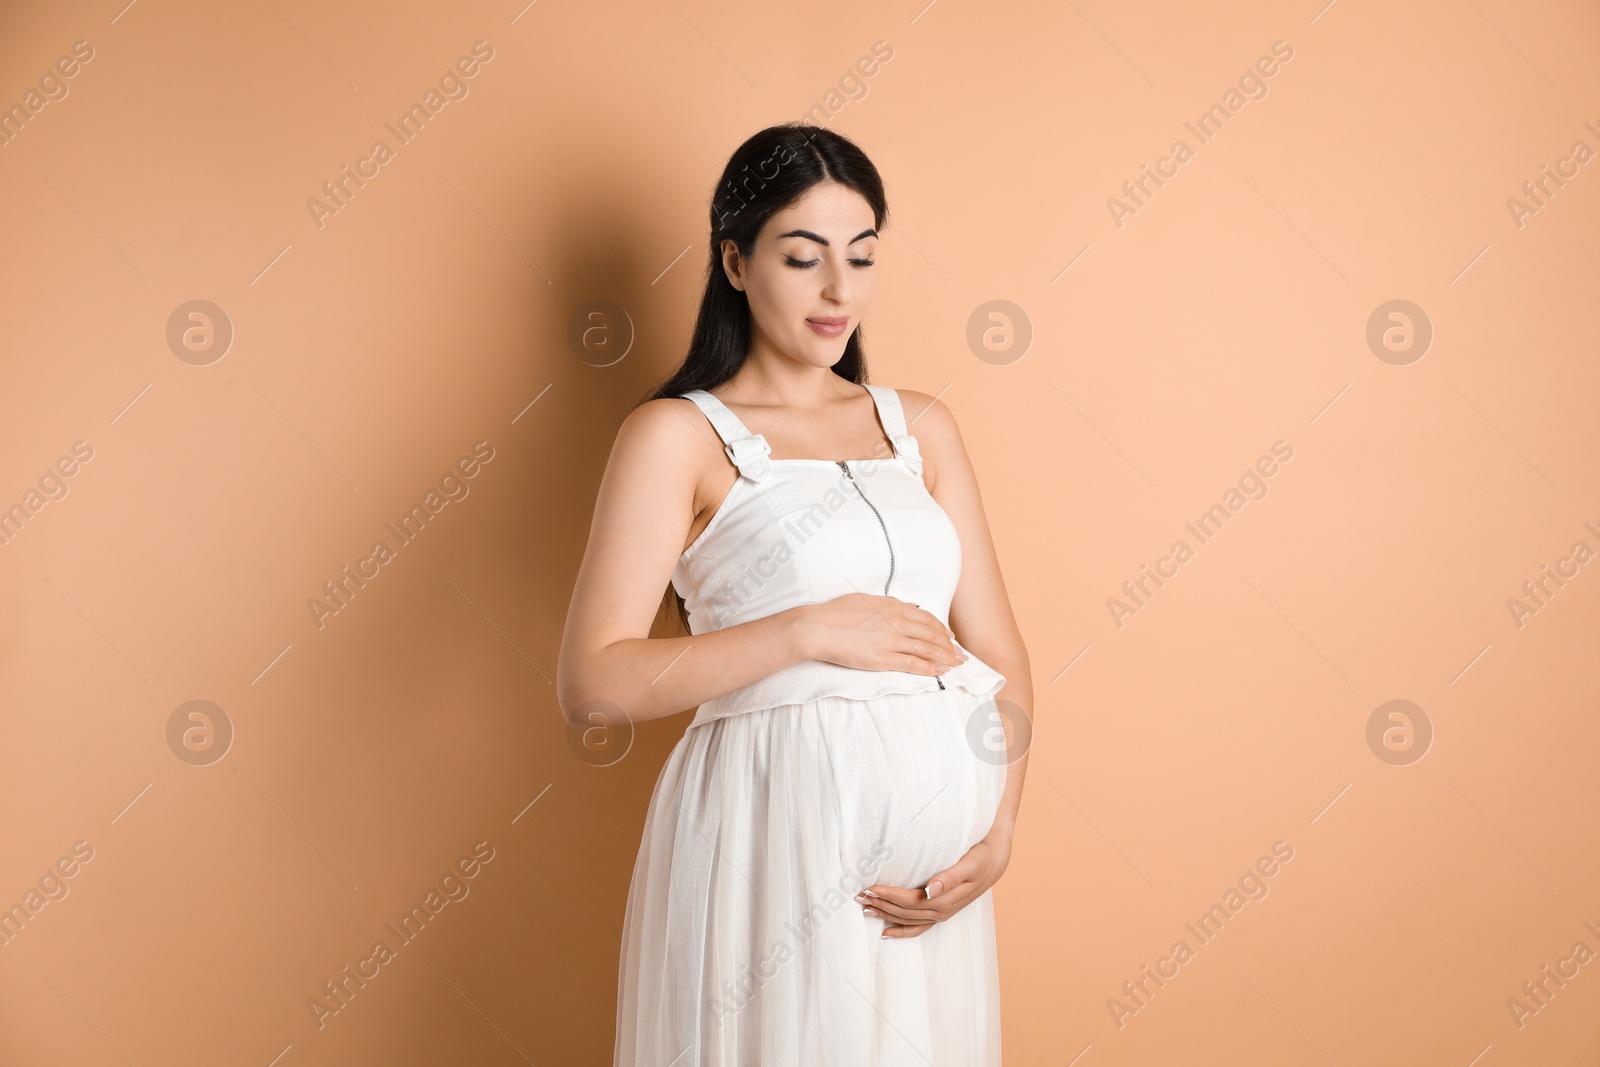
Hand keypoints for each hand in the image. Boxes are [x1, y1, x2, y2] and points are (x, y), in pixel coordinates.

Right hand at [795, 594, 967, 677]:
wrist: (818, 627)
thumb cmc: (836, 613)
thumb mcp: (866, 600)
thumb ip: (887, 606)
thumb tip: (904, 608)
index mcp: (893, 606)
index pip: (927, 618)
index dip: (941, 629)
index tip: (949, 636)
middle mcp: (897, 621)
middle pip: (932, 634)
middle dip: (949, 645)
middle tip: (960, 653)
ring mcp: (891, 640)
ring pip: (927, 649)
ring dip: (945, 657)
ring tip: (957, 664)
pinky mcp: (883, 658)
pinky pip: (913, 663)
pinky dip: (930, 668)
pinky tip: (940, 672)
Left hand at [854, 828, 1012, 937]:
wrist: (995, 861)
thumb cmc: (981, 857)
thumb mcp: (969, 863)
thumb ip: (949, 876)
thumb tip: (930, 889)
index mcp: (946, 899)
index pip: (909, 900)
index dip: (888, 895)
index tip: (870, 887)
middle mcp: (941, 911)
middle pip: (904, 911)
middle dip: (881, 904)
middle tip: (858, 895)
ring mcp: (941, 914)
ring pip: (907, 920)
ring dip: (885, 915)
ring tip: (864, 907)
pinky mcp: (940, 913)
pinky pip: (918, 927)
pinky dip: (902, 931)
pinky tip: (886, 932)